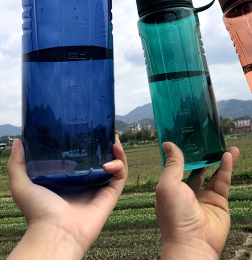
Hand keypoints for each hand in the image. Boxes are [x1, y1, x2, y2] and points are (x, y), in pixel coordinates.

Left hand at [7, 137, 127, 259]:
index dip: (90, 146)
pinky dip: (120, 166)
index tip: (90, 132)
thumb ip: (17, 164)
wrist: (54, 232)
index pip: (85, 160)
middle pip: (103, 161)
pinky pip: (121, 177)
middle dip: (108, 147)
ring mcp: (100, 190)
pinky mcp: (110, 196)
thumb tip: (17, 141)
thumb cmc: (38, 212)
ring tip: (115, 142)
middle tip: (107, 134)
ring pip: (116, 167)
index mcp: (70, 182)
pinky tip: (110, 162)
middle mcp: (87, 185)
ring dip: (118, 154)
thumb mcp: (22, 185)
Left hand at [155, 143, 239, 259]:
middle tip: (209, 140)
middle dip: (203, 155)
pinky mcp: (220, 201)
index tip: (189, 137)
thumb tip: (167, 143)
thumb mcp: (168, 184)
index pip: (179, 167)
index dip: (184, 154)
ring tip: (224, 144)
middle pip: (198, 169)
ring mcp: (205, 197)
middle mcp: (189, 193)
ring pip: (214, 173)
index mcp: (173, 189)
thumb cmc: (175, 216)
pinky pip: (223, 180)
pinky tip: (229, 154)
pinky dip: (227, 167)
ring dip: (219, 158)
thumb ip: (173, 164)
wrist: (193, 243)